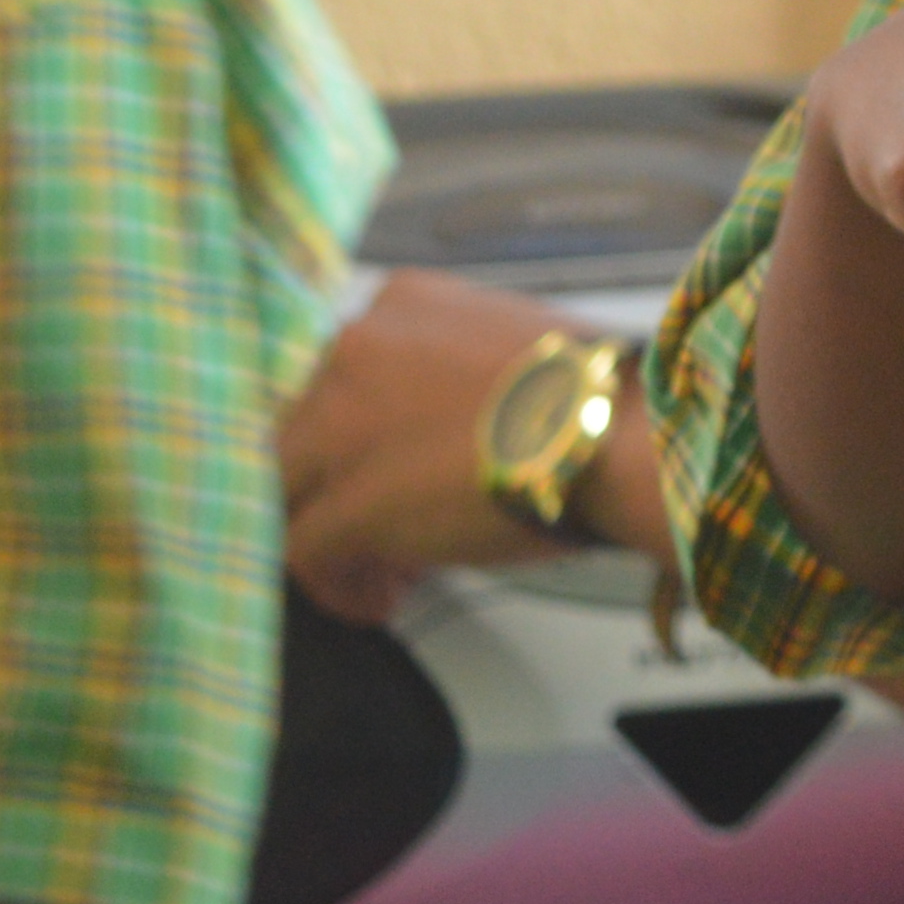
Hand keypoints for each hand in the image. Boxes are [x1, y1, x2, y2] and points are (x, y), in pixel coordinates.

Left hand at [281, 268, 619, 618]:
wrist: (618, 435)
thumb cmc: (596, 396)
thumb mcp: (515, 345)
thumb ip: (453, 369)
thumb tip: (447, 429)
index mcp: (400, 303)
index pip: (338, 373)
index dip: (362, 433)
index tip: (395, 466)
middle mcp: (352, 350)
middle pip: (300, 430)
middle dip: (339, 486)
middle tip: (392, 525)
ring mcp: (339, 427)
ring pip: (285, 489)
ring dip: (333, 536)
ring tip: (391, 573)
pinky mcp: (344, 503)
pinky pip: (300, 554)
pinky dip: (336, 585)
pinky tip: (382, 600)